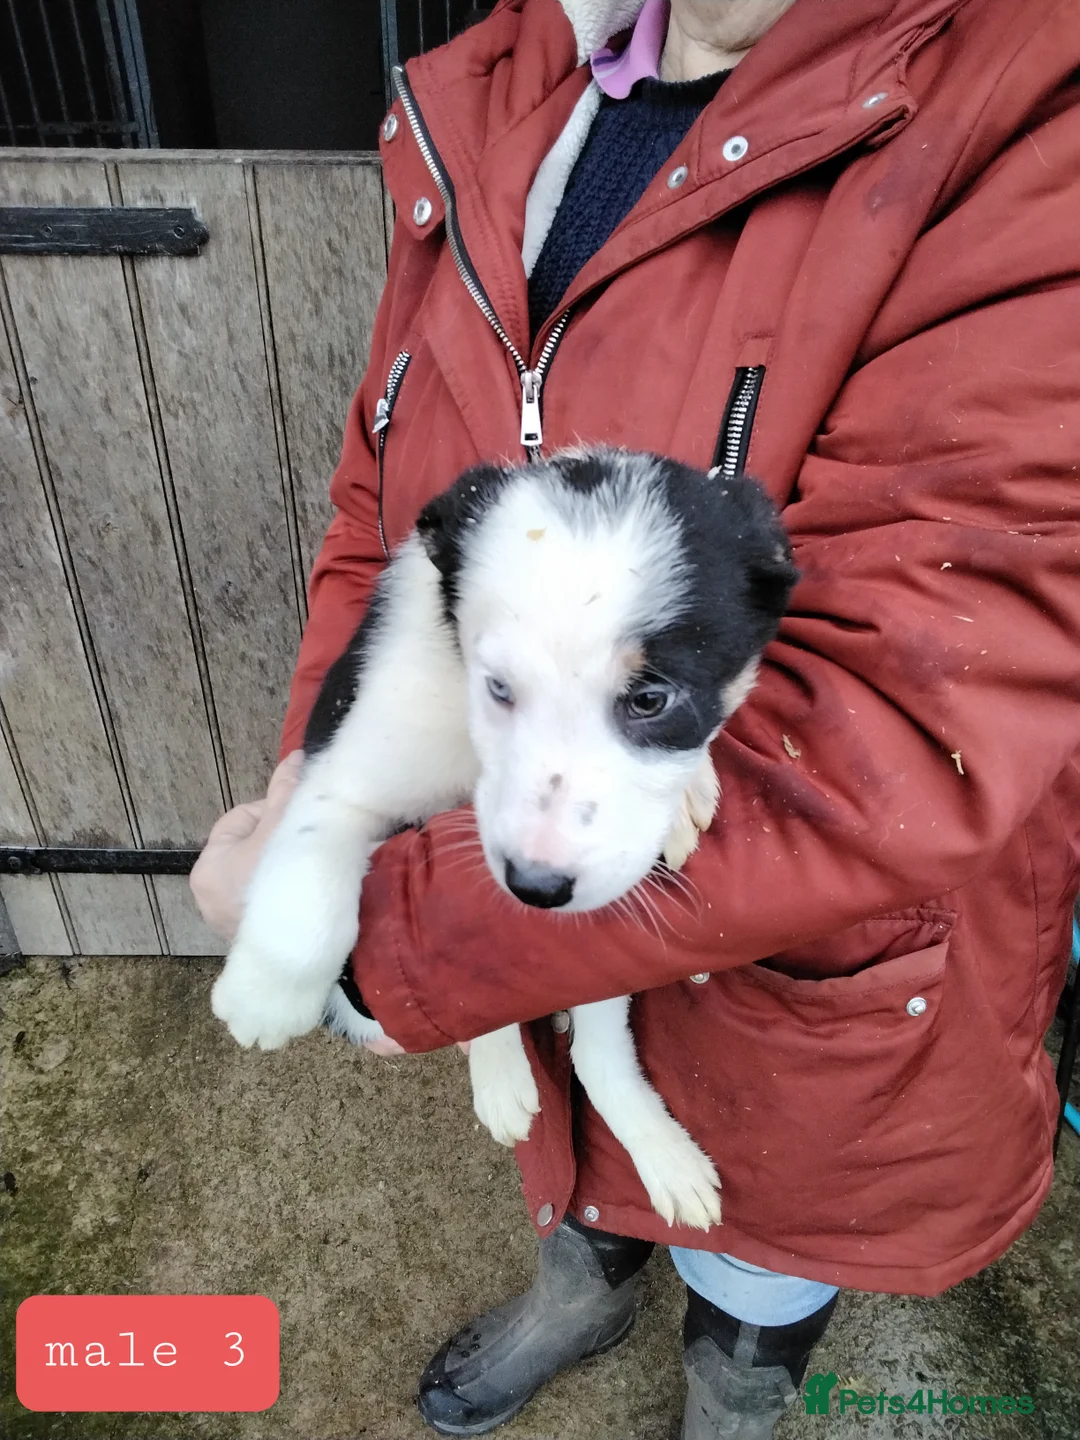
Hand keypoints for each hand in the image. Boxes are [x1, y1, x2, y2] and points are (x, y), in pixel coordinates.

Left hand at [194, 751, 405, 1054]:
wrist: (312, 949)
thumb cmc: (289, 880)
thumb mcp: (289, 823)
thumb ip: (288, 789)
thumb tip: (296, 756)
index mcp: (208, 868)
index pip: (240, 819)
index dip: (274, 810)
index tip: (303, 817)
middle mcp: (212, 902)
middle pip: (254, 850)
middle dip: (285, 842)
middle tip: (314, 843)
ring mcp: (235, 928)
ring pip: (267, 879)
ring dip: (293, 869)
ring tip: (318, 867)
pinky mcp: (260, 947)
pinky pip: (277, 906)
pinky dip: (295, 897)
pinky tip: (316, 893)